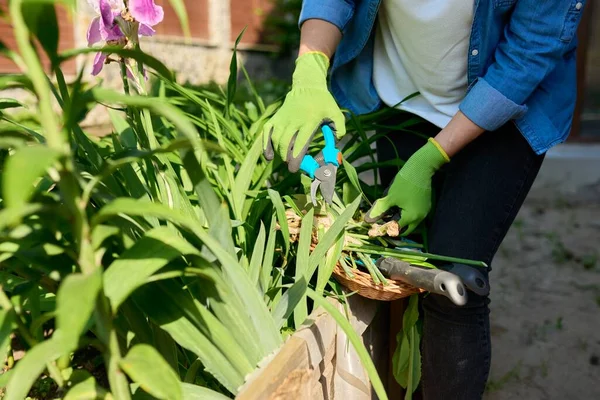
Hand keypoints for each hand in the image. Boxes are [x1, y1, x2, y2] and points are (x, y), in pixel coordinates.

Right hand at [262, 51, 345, 172]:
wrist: (308, 86)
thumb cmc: (324, 103)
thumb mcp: (336, 114)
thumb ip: (339, 131)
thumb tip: (334, 148)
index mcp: (309, 120)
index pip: (300, 142)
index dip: (296, 157)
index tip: (295, 168)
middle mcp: (294, 120)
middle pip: (285, 143)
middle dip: (287, 158)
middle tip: (292, 166)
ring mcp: (283, 118)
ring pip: (275, 139)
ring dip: (278, 153)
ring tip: (285, 160)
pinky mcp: (275, 117)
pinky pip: (267, 132)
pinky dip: (265, 145)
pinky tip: (268, 156)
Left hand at [364, 138, 449, 234]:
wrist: (421, 168)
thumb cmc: (404, 183)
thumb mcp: (390, 197)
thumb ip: (379, 210)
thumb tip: (367, 220)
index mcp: (411, 217)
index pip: (395, 230)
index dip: (384, 230)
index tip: (375, 229)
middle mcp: (420, 217)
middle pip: (404, 229)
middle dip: (393, 228)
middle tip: (382, 224)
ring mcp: (424, 211)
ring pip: (410, 222)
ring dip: (399, 221)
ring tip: (388, 215)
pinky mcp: (425, 205)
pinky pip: (414, 215)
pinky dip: (405, 214)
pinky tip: (397, 208)